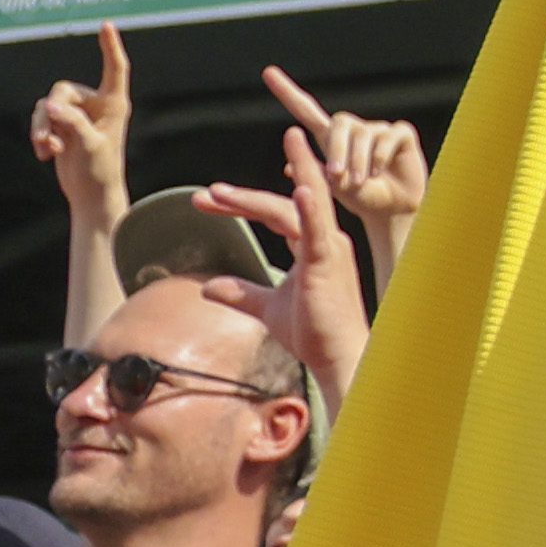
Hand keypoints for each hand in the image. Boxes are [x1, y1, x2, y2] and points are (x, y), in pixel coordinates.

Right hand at [25, 29, 125, 236]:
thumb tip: (48, 105)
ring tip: (46, 150)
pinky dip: (40, 136)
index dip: (110, 46)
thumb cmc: (100, 170)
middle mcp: (97, 105)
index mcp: (115, 103)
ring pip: (46, 106)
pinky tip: (45, 155)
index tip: (106, 24)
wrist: (91, 194)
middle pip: (62, 91)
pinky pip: (41, 120)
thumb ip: (71, 122)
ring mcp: (78, 115)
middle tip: (50, 140)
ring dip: (41, 128)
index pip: (115, 68)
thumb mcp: (88, 144)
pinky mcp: (62, 127)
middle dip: (51, 113)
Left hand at [178, 152, 370, 414]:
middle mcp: (325, 239)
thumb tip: (207, 287)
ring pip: (290, 210)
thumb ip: (241, 293)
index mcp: (314, 245)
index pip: (275, 214)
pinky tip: (300, 190)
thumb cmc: (313, 332)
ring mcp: (328, 248)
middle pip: (283, 203)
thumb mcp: (268, 307)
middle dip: (245, 194)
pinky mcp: (327, 263)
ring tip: (221, 190)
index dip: (243, 204)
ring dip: (254, 198)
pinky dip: (309, 210)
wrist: (338, 356)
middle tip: (207, 191)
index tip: (207, 201)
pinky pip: (316, 231)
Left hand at [264, 71, 425, 262]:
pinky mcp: (401, 133)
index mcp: (330, 140)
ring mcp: (378, 129)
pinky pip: (388, 138)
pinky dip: (380, 158)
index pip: (306, 110)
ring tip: (362, 181)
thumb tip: (289, 166)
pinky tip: (381, 171)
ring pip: (364, 135)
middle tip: (336, 175)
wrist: (394, 210)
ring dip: (359, 161)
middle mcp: (354, 129)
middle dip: (336, 149)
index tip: (268, 73)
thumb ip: (315, 176)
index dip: (287, 91)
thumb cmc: (362, 199)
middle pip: (339, 123)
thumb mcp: (332, 191)